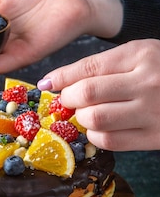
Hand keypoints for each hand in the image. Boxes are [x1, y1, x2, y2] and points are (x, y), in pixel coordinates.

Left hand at [38, 40, 159, 150]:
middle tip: (70, 100)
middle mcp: (148, 82)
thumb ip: (104, 65)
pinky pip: (110, 141)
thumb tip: (57, 81)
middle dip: (69, 99)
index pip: (89, 67)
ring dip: (82, 119)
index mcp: (143, 55)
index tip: (48, 83)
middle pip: (88, 94)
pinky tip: (100, 128)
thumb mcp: (141, 55)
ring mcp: (152, 112)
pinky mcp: (154, 137)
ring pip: (95, 120)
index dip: (62, 77)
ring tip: (87, 114)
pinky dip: (96, 136)